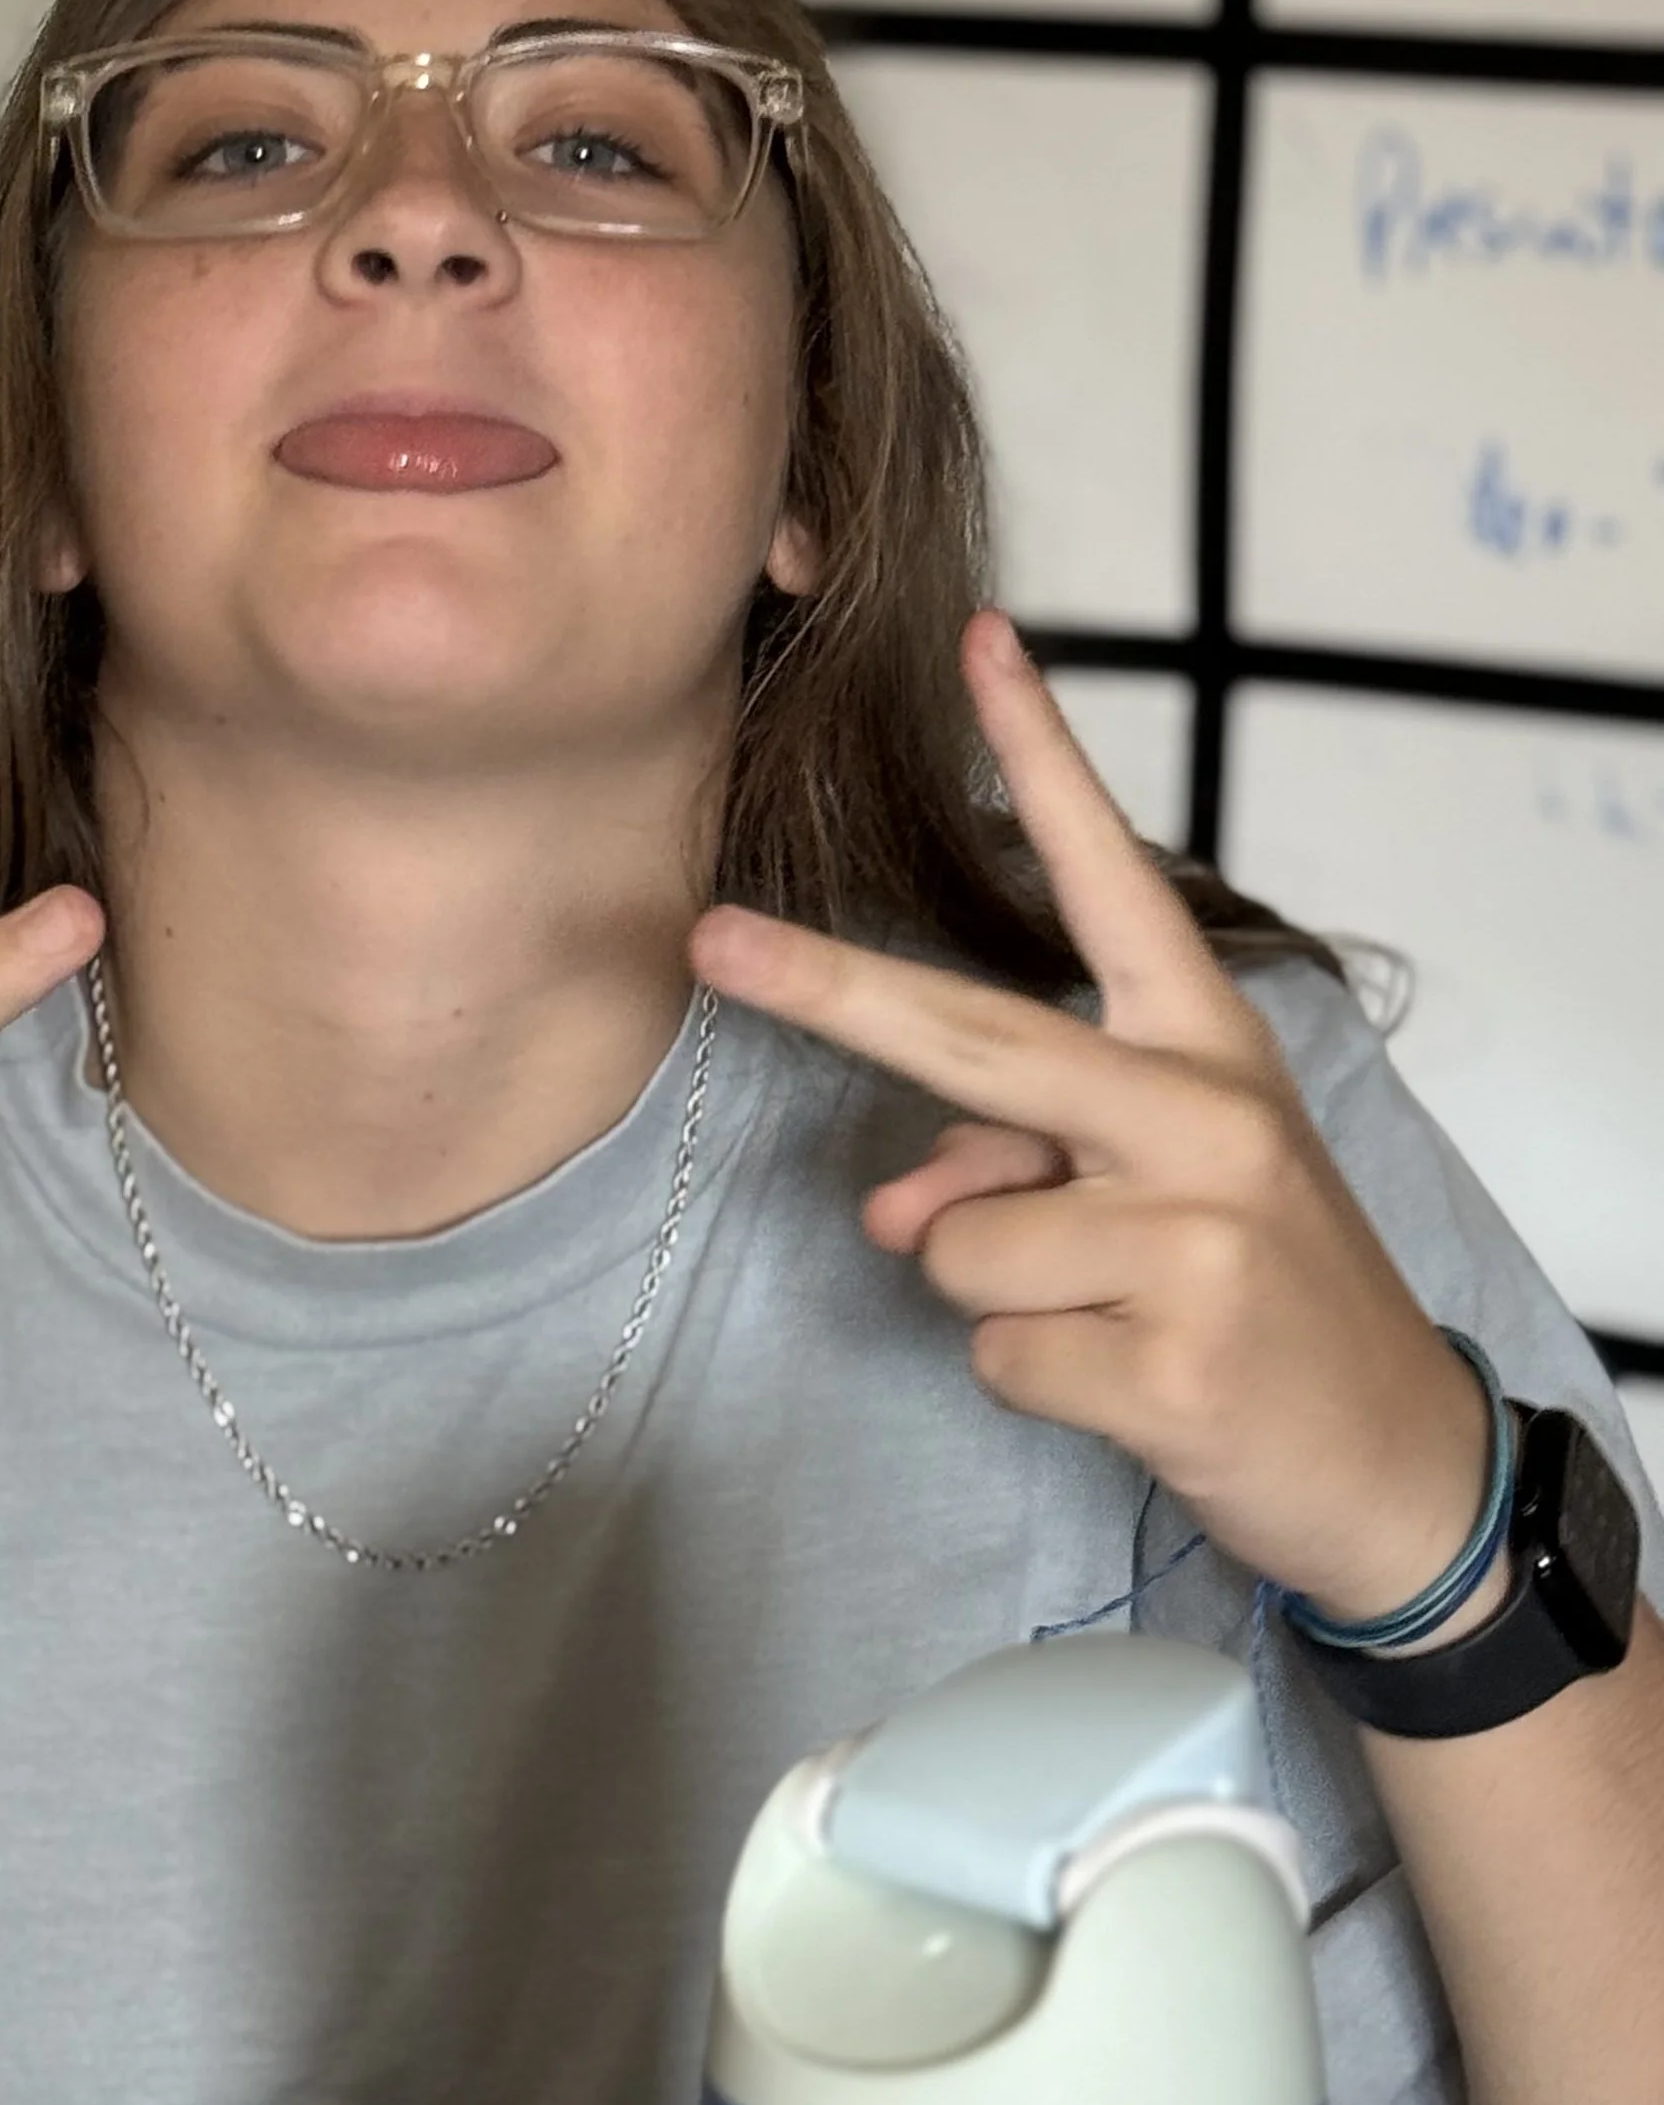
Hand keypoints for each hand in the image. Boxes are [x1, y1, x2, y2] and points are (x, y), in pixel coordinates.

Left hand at [687, 608, 1491, 1620]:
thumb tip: (895, 1211)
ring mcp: (1197, 1237)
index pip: (1113, 879)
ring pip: (959, 1244)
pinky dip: (1034, 1386)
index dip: (1044, 756)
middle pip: (974, 1038)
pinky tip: (1134, 1387)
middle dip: (828, 988)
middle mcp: (1205, 1117)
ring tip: (1114, 1317)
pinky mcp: (1177, 1358)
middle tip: (709, 940)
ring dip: (999, 1300)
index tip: (977, 642)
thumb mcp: (1154, 1200)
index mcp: (1206, 1046)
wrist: (1395, 1462)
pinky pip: (997, 1353)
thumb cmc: (1256, 1297)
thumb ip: (1014, 1165)